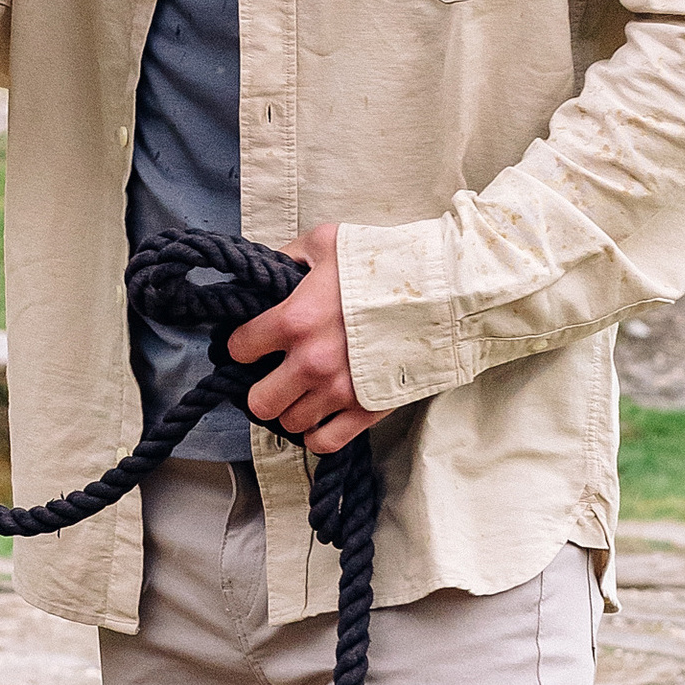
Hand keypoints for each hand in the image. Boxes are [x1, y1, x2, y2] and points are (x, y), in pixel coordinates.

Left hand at [229, 221, 379, 454]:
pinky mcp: (367, 410)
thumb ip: (288, 255)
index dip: (242, 344)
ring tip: (304, 392)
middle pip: (259, 402)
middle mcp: (312, 362)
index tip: (253, 343)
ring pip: (290, 424)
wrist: (444, 291)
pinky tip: (322, 415)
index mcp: (295, 320)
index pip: (240, 348)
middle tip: (275, 375)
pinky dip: (318, 433)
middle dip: (262, 388)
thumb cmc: (386, 263)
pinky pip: (324, 443)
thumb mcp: (328, 242)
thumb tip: (264, 268)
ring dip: (293, 408)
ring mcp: (340, 391)